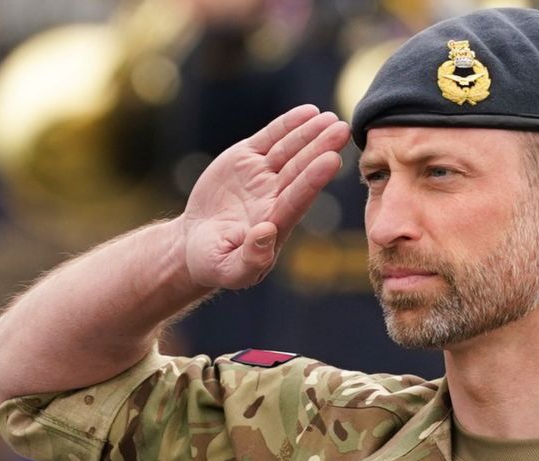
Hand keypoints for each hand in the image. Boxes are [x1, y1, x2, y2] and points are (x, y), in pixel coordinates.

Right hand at [179, 105, 349, 288]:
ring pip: (290, 150)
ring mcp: (263, 176)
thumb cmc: (215, 263)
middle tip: (342, 129)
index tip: (332, 160)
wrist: (195, 243)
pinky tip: (310, 113)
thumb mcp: (229, 269)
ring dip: (310, 133)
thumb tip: (266, 233)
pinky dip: (288, 125)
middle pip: (301, 169)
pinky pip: (271, 139)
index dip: (314, 179)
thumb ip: (251, 258)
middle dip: (321, 148)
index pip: (298, 197)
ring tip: (331, 117)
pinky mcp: (248, 160)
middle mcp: (275, 196)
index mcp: (275, 222)